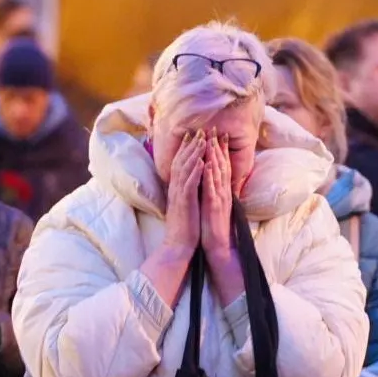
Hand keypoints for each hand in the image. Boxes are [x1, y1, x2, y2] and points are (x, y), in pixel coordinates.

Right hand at [162, 130, 204, 257]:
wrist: (178, 245)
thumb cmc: (184, 227)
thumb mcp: (184, 206)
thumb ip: (185, 193)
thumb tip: (189, 182)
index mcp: (177, 189)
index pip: (180, 164)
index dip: (186, 149)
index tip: (193, 136)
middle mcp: (176, 189)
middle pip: (181, 161)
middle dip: (190, 145)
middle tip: (198, 130)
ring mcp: (179, 195)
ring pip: (185, 169)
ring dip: (194, 153)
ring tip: (201, 139)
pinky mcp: (184, 203)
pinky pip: (189, 183)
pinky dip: (195, 171)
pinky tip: (201, 161)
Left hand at [199, 131, 234, 257]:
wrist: (219, 246)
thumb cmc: (214, 227)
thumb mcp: (215, 205)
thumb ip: (215, 191)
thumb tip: (211, 179)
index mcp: (222, 191)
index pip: (222, 166)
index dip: (220, 150)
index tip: (217, 134)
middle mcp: (223, 191)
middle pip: (222, 165)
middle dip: (218, 146)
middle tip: (216, 129)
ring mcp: (220, 198)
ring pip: (218, 173)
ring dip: (215, 156)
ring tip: (211, 140)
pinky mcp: (214, 207)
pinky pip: (211, 188)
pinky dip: (209, 175)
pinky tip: (207, 164)